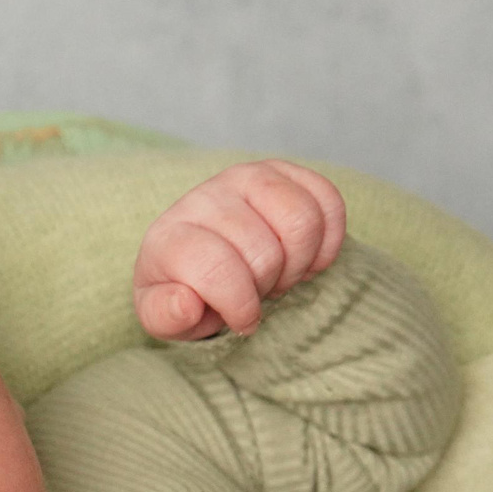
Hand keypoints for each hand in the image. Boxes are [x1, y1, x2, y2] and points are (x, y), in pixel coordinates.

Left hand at [132, 160, 346, 341]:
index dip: (240, 305)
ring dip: (299, 262)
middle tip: (257, 290)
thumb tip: (186, 304)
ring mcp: (246, 178)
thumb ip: (166, 316)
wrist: (200, 255)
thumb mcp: (164, 317)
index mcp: (170, 236)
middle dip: (269, 286)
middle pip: (265, 252)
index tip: (242, 320)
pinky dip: (327, 240)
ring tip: (279, 272)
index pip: (216, 269)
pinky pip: (328, 201)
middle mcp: (207, 197)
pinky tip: (304, 256)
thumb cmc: (186, 290)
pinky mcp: (282, 171)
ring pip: (302, 222)